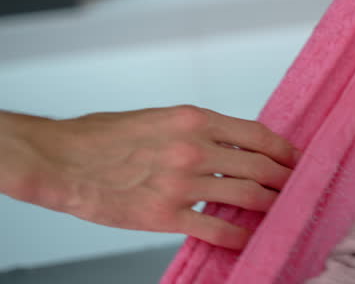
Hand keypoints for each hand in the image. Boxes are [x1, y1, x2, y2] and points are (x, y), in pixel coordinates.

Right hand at [20, 106, 299, 248]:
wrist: (60, 160)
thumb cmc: (101, 136)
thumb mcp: (158, 117)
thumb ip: (196, 130)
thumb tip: (228, 144)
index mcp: (193, 119)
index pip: (255, 133)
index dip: (281, 149)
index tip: (292, 158)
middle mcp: (193, 148)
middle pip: (258, 166)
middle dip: (284, 179)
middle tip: (295, 186)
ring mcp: (180, 183)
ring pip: (245, 196)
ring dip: (269, 205)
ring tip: (280, 209)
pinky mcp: (163, 215)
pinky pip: (215, 228)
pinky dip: (238, 236)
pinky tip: (247, 238)